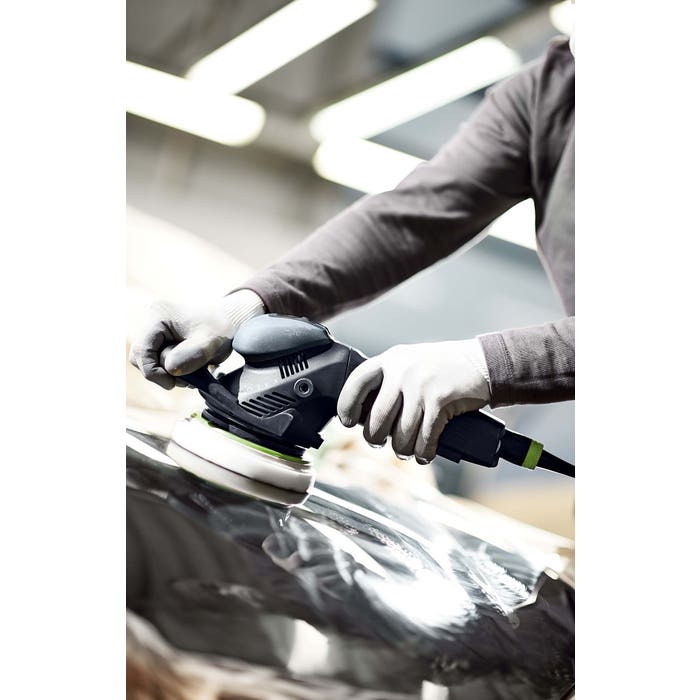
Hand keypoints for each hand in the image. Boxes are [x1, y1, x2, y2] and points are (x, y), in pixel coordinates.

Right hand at [129, 289, 263, 388]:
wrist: (230, 321)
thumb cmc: (221, 329)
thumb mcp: (210, 343)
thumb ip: (191, 355)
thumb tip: (170, 368)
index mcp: (158, 316)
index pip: (142, 352)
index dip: (153, 372)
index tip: (174, 383)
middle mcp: (152, 319)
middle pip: (141, 357)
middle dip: (161, 373)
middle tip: (186, 379)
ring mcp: (155, 329)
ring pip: (148, 361)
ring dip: (166, 373)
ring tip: (191, 373)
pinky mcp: (161, 338)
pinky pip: (157, 359)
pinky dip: (171, 369)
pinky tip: (189, 369)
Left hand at [337, 340, 490, 463]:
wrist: (484, 362)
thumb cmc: (444, 366)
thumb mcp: (410, 361)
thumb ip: (389, 379)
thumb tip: (364, 412)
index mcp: (391, 359)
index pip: (356, 383)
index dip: (347, 407)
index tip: (348, 422)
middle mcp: (402, 371)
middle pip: (377, 420)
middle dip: (377, 439)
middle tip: (382, 442)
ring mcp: (421, 386)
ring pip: (401, 435)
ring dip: (404, 450)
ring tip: (408, 450)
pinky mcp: (440, 401)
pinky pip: (424, 439)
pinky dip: (424, 453)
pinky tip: (425, 453)